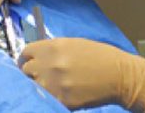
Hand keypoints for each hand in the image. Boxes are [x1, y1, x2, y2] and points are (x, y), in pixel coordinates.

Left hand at [19, 38, 144, 111]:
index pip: (26, 52)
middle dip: (32, 73)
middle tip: (41, 76)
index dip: (27, 58)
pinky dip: (51, 96)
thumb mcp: (75, 44)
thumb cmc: (101, 57)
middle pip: (26, 70)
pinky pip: (46, 98)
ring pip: (33, 86)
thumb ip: (54, 49)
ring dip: (40, 85)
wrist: (119, 75)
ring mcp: (54, 83)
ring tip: (53, 85)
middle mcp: (50, 63)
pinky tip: (62, 93)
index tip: (29, 63)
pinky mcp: (60, 100)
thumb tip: (38, 56)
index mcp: (54, 46)